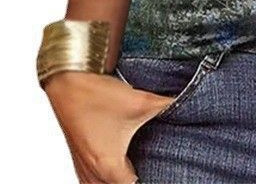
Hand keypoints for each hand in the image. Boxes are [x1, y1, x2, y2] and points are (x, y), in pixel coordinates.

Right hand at [44, 70, 173, 183]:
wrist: (67, 81)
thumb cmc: (97, 94)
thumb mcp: (140, 101)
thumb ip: (167, 105)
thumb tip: (188, 102)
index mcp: (109, 166)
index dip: (150, 180)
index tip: (162, 173)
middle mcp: (92, 172)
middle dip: (133, 182)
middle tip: (151, 170)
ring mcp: (82, 166)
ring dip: (118, 182)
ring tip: (135, 170)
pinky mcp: (78, 157)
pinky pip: (89, 181)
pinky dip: (103, 180)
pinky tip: (116, 168)